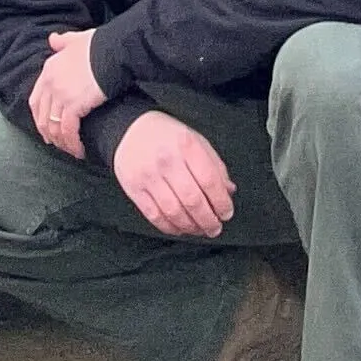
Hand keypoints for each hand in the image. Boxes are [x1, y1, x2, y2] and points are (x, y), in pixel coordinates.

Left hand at [29, 27, 105, 157]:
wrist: (115, 50)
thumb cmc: (101, 44)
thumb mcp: (77, 39)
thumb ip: (63, 41)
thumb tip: (52, 39)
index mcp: (49, 69)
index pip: (36, 99)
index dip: (40, 116)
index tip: (45, 126)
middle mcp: (51, 83)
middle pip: (42, 116)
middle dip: (48, 132)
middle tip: (56, 143)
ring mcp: (61, 95)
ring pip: (53, 126)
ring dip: (61, 142)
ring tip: (71, 149)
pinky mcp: (74, 105)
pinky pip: (68, 131)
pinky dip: (72, 143)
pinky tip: (79, 150)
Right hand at [111, 107, 235, 238]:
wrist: (131, 129)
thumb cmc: (169, 137)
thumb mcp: (197, 141)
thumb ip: (215, 166)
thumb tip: (228, 192)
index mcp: (187, 145)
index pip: (209, 180)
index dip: (221, 202)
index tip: (226, 214)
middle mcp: (167, 160)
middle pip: (192, 200)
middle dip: (208, 220)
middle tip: (215, 228)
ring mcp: (148, 175)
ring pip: (174, 212)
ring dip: (190, 227)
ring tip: (199, 230)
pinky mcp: (134, 189)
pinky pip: (154, 216)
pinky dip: (170, 227)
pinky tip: (180, 228)